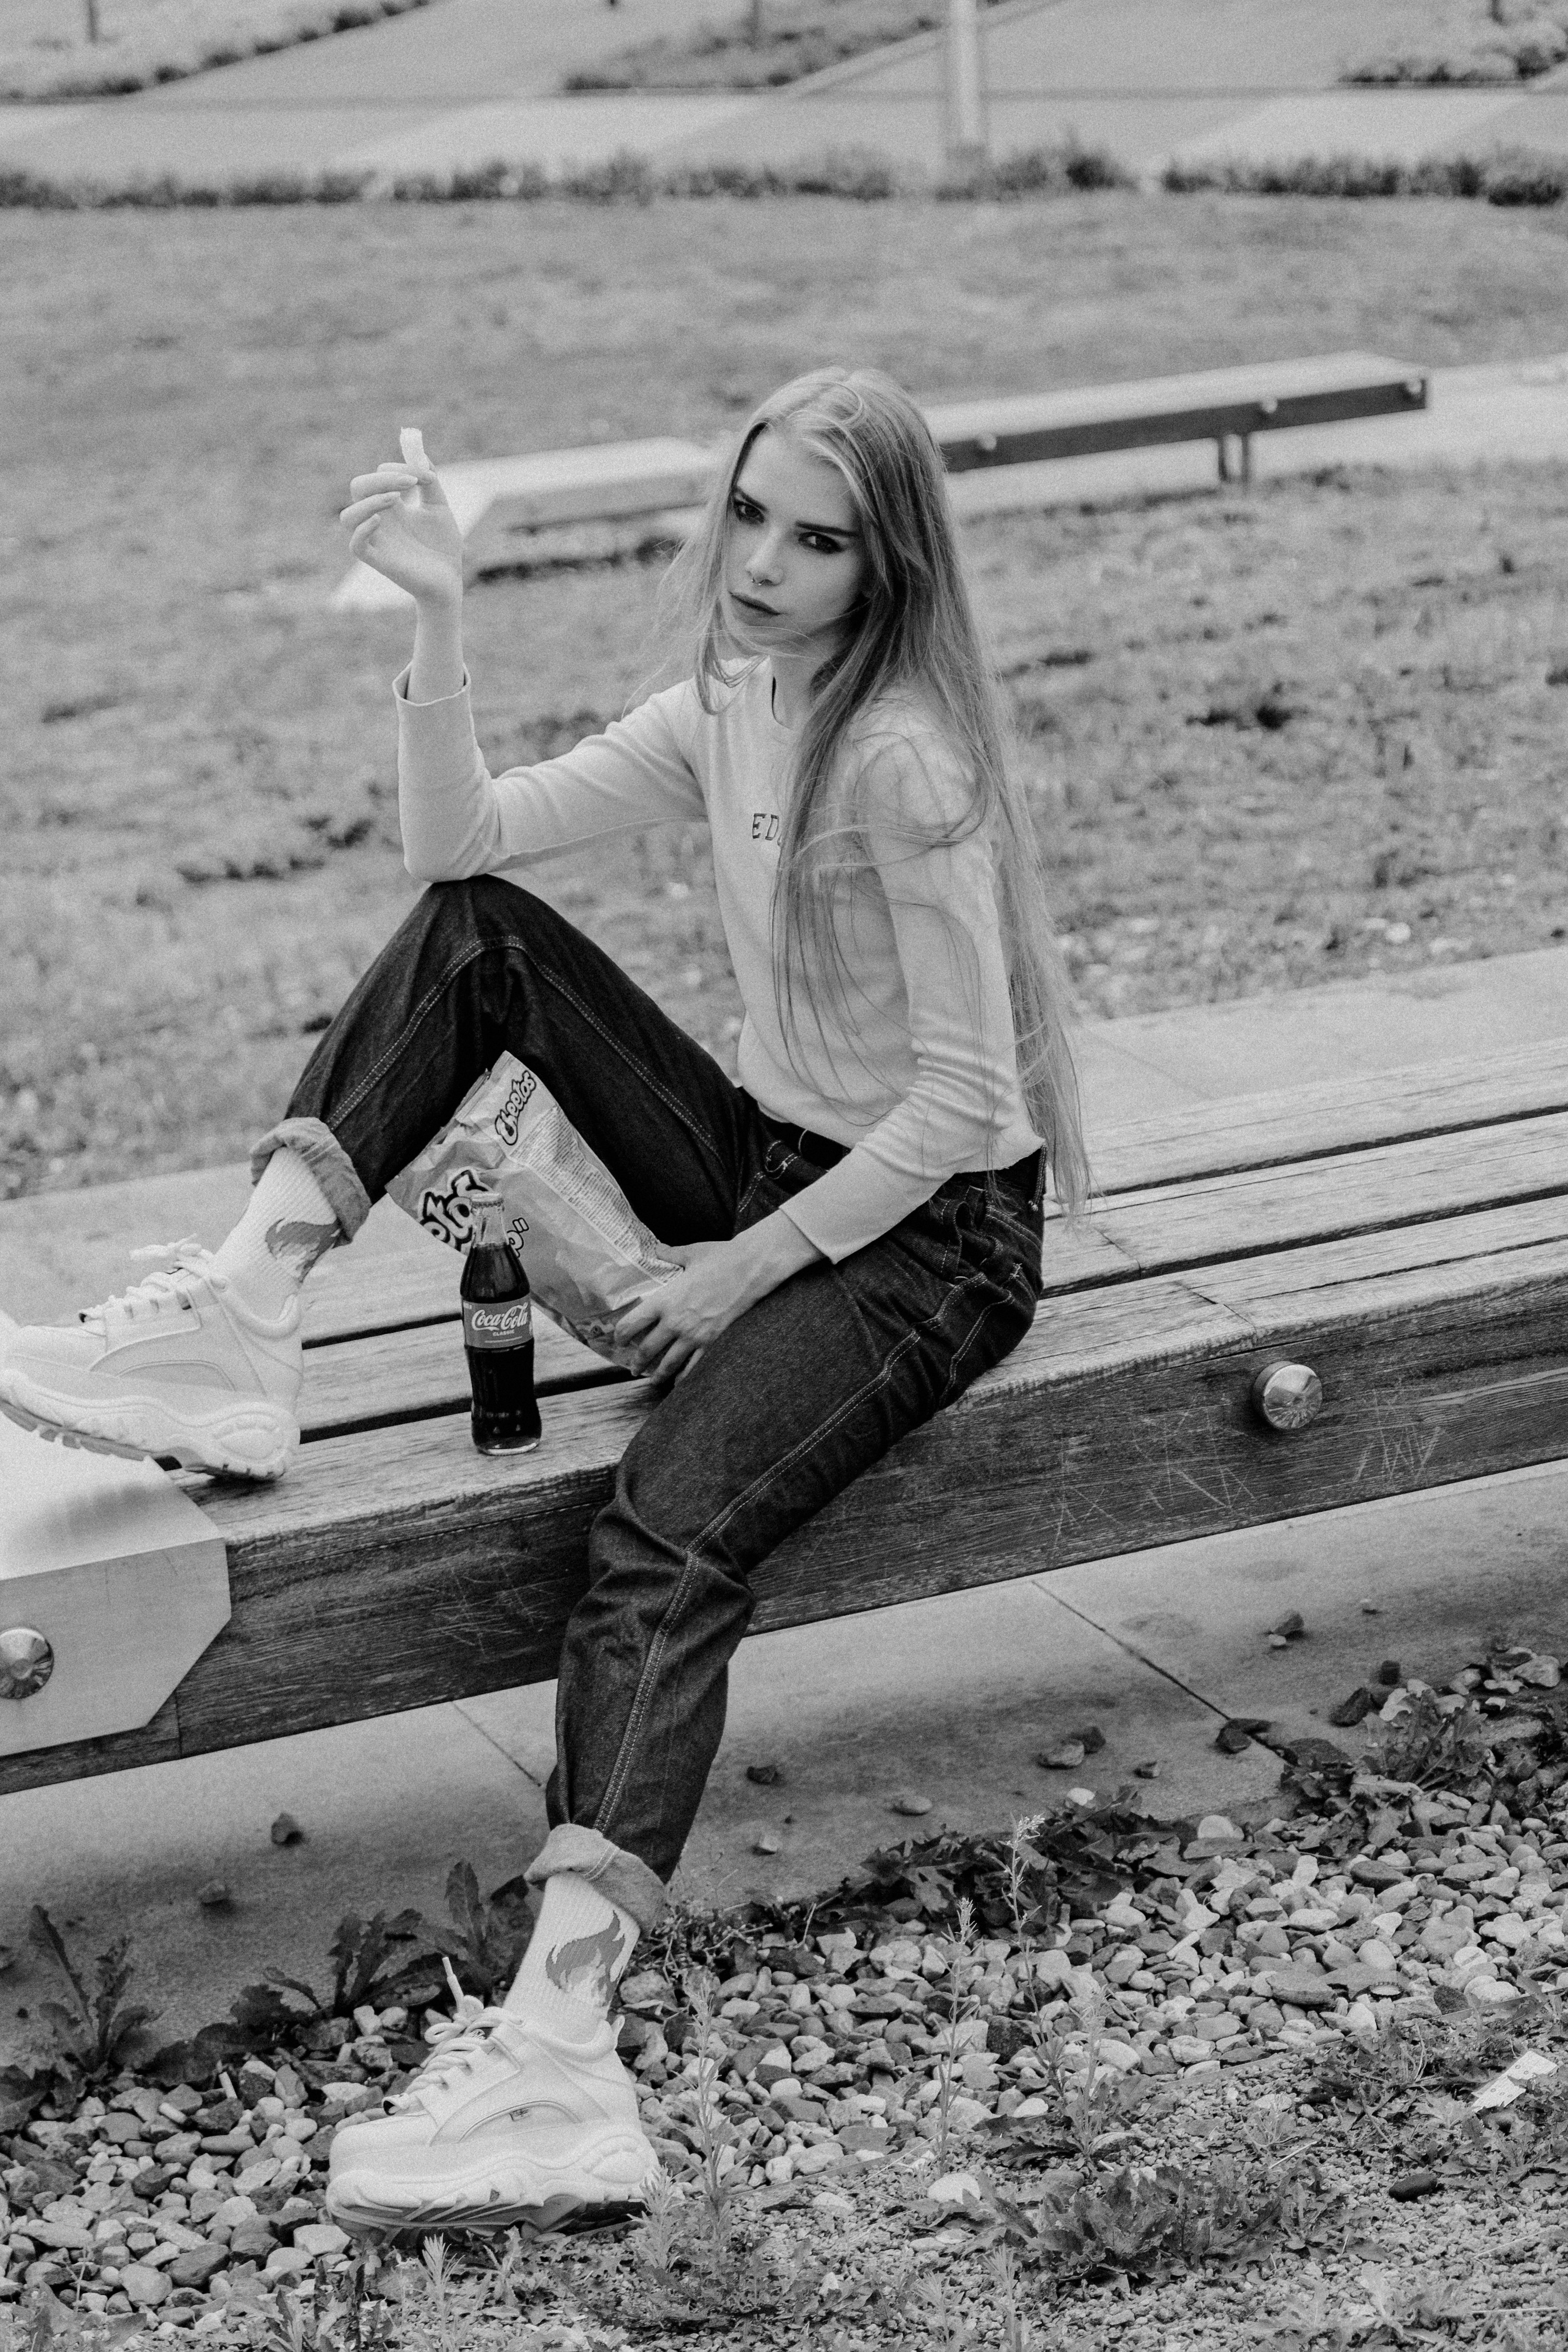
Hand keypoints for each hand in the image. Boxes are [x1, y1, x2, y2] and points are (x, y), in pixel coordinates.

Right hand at [339, 431, 462, 606]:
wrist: (450, 579)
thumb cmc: (443, 545)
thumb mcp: (439, 505)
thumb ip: (429, 479)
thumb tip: (420, 454)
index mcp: (391, 506)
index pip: (376, 476)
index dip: (395, 469)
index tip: (420, 477)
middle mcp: (379, 520)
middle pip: (358, 488)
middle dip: (381, 478)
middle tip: (409, 483)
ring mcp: (377, 541)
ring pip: (347, 516)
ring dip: (369, 501)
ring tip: (395, 499)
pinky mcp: (380, 561)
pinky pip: (356, 545)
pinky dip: (363, 529)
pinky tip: (380, 520)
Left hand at [616, 1216, 821, 1384]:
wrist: (749, 1269)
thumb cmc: (720, 1258)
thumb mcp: (690, 1253)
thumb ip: (670, 1255)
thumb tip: (657, 1249)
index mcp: (665, 1300)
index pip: (633, 1323)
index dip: (621, 1335)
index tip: (618, 1340)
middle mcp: (675, 1321)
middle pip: (647, 1348)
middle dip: (637, 1361)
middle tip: (632, 1368)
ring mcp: (694, 1334)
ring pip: (669, 1362)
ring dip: (658, 1374)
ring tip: (652, 1381)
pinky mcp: (712, 1341)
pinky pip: (694, 1365)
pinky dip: (685, 1377)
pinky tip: (679, 1382)